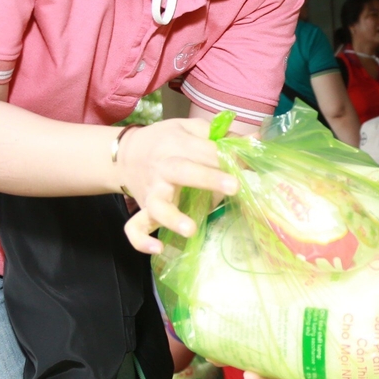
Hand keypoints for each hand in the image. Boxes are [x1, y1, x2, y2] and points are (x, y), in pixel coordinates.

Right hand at [118, 117, 238, 254]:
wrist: (123, 155)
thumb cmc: (165, 141)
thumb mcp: (189, 128)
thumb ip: (219, 135)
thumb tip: (255, 140)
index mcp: (178, 145)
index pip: (206, 150)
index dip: (229, 156)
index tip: (249, 163)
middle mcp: (164, 168)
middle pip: (183, 171)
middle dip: (208, 178)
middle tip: (234, 187)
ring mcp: (152, 192)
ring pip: (157, 206)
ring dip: (172, 218)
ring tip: (191, 230)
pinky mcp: (142, 210)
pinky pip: (134, 227)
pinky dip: (141, 240)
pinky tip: (159, 249)